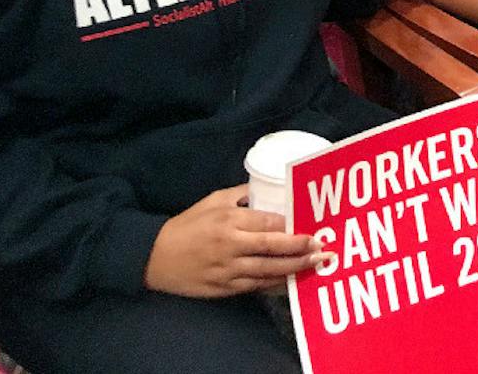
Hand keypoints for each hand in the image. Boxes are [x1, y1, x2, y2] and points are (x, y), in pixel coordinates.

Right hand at [143, 185, 323, 297]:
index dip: (292, 226)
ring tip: (316, 265)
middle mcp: (231, 246)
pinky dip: (275, 285)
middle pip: (272, 248)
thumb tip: (269, 188)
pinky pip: (255, 287)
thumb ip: (242, 193)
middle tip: (322, 247)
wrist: (154, 257)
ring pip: (268, 271)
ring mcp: (228, 270)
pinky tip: (293, 282)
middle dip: (300, 248)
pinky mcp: (224, 289)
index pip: (268, 223)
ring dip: (294, 269)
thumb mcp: (213, 200)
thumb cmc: (188, 224)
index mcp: (229, 221)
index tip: (312, 226)